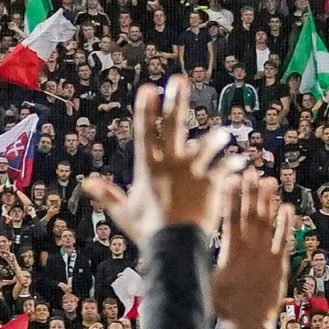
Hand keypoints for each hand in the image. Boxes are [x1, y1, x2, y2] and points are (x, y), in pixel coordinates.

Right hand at [83, 77, 226, 244]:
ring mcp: (193, 172)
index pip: (145, 132)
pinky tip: (240, 163)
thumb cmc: (148, 231)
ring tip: (223, 134)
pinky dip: (232, 165)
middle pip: (173, 127)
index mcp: (148, 167)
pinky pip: (224, 169)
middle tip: (178, 80)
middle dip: (175, 102)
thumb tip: (87, 183)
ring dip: (215, 138)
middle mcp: (171, 164)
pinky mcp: (211, 183)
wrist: (175, 247)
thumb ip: (108, 195)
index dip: (146, 109)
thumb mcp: (124, 213)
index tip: (148, 88)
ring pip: (206, 146)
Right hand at [208, 174, 292, 328]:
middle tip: (251, 171)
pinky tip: (288, 207)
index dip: (231, 197)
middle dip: (250, 192)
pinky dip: (286, 223)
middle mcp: (250, 249)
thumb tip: (175, 250)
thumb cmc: (223, 307)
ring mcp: (266, 255)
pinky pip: (284, 239)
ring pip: (267, 222)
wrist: (250, 325)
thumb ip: (197, 263)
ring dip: (268, 201)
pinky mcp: (280, 264)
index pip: (230, 218)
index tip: (230, 179)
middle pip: (250, 214)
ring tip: (269, 181)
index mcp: (230, 252)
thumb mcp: (205, 282)